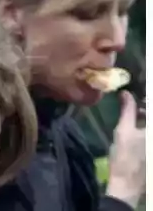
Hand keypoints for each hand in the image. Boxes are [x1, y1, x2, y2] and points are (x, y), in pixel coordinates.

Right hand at [106, 91, 145, 207]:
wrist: (128, 183)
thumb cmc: (125, 156)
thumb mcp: (124, 130)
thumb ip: (128, 110)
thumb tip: (126, 93)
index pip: (151, 111)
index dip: (147, 101)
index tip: (143, 91)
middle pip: (152, 118)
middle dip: (147, 109)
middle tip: (137, 102)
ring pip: (151, 125)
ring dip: (148, 117)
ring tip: (138, 112)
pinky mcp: (152, 150)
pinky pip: (150, 133)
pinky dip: (147, 126)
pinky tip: (140, 125)